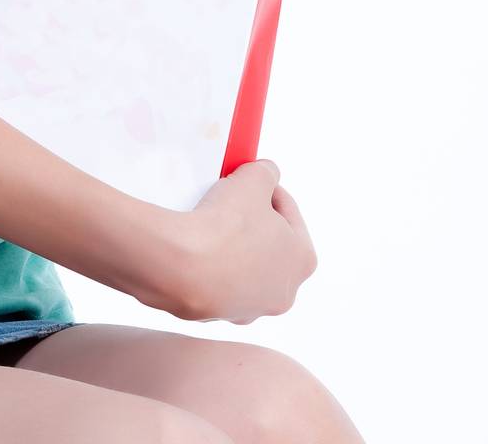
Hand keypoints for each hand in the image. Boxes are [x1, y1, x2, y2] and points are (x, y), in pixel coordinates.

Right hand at [150, 158, 318, 324]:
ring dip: (234, 244)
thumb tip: (266, 174)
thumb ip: (266, 172)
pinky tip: (198, 246)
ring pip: (246, 265)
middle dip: (253, 220)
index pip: (289, 213)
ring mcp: (252, 308)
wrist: (184, 268)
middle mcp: (284, 291)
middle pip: (270, 243)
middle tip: (232, 201)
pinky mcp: (221, 314)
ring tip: (211, 222)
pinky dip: (212, 264)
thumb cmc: (227, 225)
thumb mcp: (254, 179)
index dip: (268, 190)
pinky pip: (219, 281)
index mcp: (303, 259)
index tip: (250, 179)